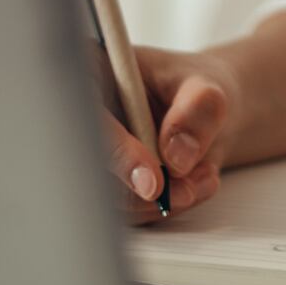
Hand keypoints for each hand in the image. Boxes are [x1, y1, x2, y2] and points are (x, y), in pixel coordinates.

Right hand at [95, 44, 240, 225]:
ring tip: (204, 176)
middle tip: (188, 189)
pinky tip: (197, 185)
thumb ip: (196, 111)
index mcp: (87, 73)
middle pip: (87, 169)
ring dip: (160, 201)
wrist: (205, 113)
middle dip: (142, 191)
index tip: (153, 180)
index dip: (115, 152)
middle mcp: (80, 118)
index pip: (82, 116)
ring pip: (109, 199)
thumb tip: (176, 156)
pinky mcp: (106, 185)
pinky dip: (165, 208)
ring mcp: (90, 155)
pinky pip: (128, 212)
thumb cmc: (195, 88)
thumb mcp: (205, 86)